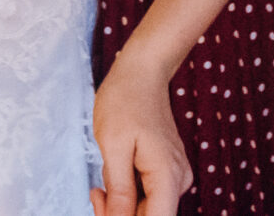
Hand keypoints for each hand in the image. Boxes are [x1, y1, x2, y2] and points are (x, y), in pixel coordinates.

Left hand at [92, 48, 193, 215]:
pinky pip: (147, 193)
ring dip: (120, 202)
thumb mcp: (113, 146)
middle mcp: (178, 180)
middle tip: (95, 193)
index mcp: (168, 177)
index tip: (101, 207)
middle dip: (118, 213)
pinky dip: (126, 190)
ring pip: (146, 207)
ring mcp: (174, 176)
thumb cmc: (124, 101)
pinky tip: (113, 172)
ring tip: (103, 176)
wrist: (141, 71)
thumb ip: (119, 191)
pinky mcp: (166, 171)